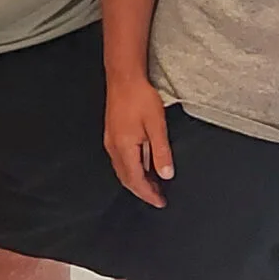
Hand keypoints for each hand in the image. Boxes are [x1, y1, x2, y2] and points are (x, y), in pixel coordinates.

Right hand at [104, 74, 172, 207]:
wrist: (124, 77)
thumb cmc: (139, 97)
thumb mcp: (156, 126)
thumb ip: (161, 152)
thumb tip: (166, 174)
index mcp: (124, 148)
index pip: (136, 180)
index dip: (148, 194)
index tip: (160, 202)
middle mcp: (114, 147)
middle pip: (126, 178)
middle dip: (142, 190)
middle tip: (158, 197)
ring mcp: (111, 140)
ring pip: (123, 169)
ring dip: (137, 180)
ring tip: (154, 184)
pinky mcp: (113, 133)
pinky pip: (121, 159)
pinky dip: (133, 168)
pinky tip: (144, 164)